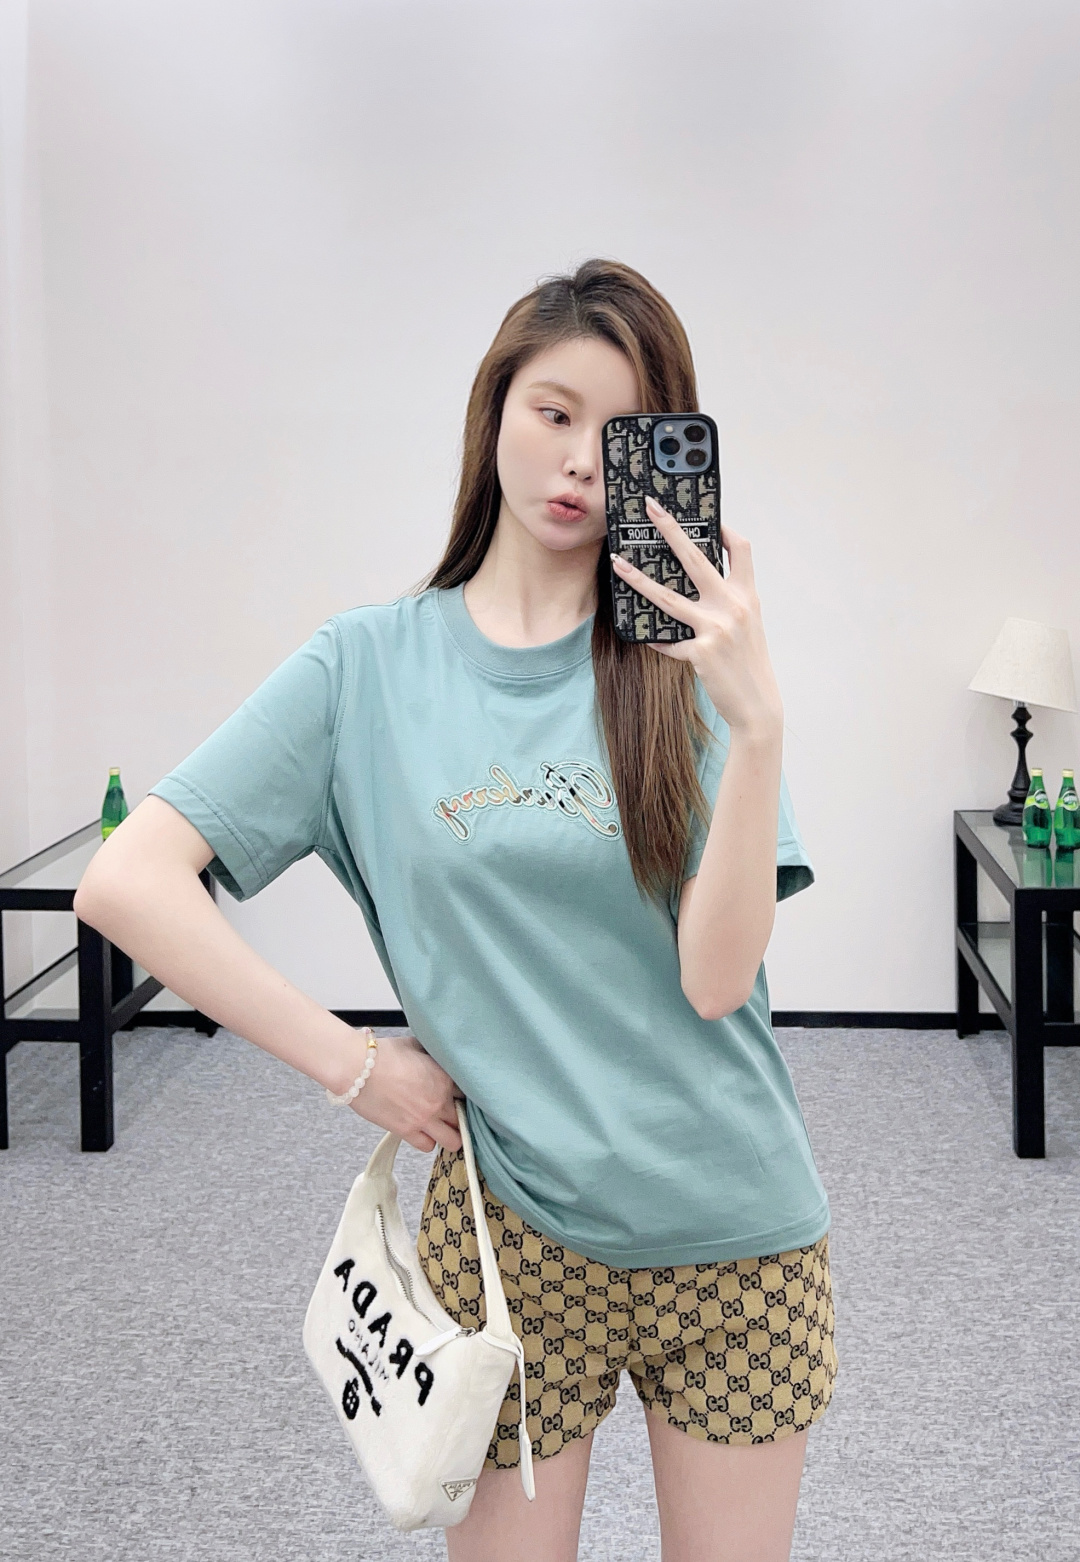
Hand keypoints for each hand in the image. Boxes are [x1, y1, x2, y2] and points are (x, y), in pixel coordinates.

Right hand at [352, 1034, 464, 1152]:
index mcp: (445, 1077)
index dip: (463, 1094)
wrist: (357, 1068)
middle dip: (459, 1116)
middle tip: (452, 1114)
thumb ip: (431, 1055)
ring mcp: (425, 1118)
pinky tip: (425, 1133)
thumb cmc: (384, 1053)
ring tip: (443, 1129)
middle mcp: (440, 1100)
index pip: (468, 1092)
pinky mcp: (406, 1131)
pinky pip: (428, 1146)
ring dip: (450, 1135)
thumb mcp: (416, 1046)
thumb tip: (436, 1056)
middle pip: (464, 1118)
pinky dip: (429, 1142)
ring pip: (453, 1141)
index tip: (457, 1095)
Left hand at [610, 496, 783, 739]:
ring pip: (667, 596)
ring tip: (617, 562)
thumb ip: (727, 602)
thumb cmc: (748, 663)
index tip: (708, 516)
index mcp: (747, 595)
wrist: (757, 704)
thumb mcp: (746, 625)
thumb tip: (696, 584)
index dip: (724, 528)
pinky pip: (668, 641)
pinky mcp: (700, 651)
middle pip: (696, 558)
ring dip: (638, 578)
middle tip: (651, 507)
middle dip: (670, 528)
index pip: (741, 549)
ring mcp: (716, 628)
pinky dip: (658, 641)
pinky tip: (650, 641)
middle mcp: (733, 606)